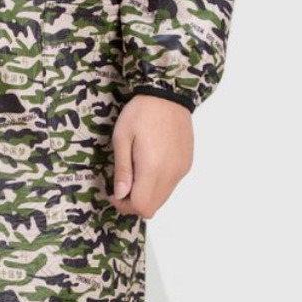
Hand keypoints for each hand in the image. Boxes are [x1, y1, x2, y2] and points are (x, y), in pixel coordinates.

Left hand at [107, 95, 192, 217]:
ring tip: (135, 173)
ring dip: (147, 194)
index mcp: (153, 168)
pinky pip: (171, 185)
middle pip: (153, 207)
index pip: (142, 206)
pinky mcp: (187, 163)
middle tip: (122, 186)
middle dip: (134, 203)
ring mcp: (181, 169)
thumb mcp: (122, 138)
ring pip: (163, 198)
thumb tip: (121, 195)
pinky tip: (150, 165)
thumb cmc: (140, 113)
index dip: (125, 206)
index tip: (114, 193)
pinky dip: (158, 184)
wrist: (169, 94)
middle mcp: (171, 174)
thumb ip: (123, 170)